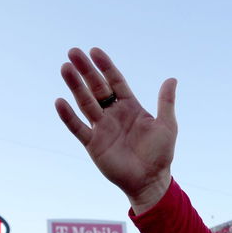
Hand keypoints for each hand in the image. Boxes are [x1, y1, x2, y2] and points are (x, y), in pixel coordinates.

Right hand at [56, 47, 177, 213]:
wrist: (150, 181)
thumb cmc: (160, 154)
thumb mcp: (166, 125)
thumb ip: (166, 102)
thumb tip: (171, 79)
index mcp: (130, 107)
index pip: (115, 82)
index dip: (105, 67)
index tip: (94, 51)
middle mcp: (113, 114)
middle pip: (96, 88)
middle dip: (86, 70)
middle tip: (73, 52)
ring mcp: (102, 128)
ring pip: (85, 102)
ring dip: (75, 86)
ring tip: (65, 68)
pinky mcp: (93, 144)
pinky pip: (78, 127)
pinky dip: (68, 116)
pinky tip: (59, 101)